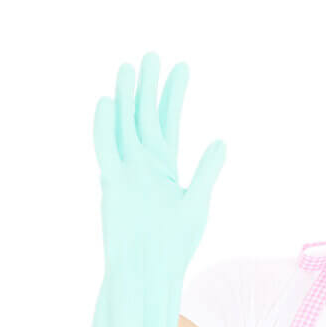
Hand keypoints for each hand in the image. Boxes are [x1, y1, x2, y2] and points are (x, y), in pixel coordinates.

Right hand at [94, 51, 225, 279]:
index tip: (181, 67)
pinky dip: (105, 127)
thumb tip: (220, 141)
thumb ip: (207, 171)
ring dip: (126, 98)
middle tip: (152, 55)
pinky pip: (106, 150)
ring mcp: (127, 171)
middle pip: (145, 116)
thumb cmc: (175, 245)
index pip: (168, 121)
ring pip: (124, 126)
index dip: (174, 94)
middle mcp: (144, 164)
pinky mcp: (113, 184)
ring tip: (129, 67)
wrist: (150, 271)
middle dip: (149, 87)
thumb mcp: (198, 202)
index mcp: (165, 167)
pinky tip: (108, 101)